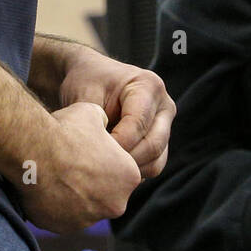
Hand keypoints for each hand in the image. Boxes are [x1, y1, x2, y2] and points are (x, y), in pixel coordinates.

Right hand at [17, 101, 141, 232]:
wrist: (33, 151)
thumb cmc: (66, 130)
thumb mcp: (94, 114)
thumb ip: (105, 124)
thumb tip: (103, 124)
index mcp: (130, 177)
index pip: (121, 171)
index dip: (104, 160)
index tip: (87, 152)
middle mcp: (115, 204)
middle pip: (105, 193)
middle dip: (91, 182)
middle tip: (71, 164)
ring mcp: (89, 220)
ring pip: (84, 207)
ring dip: (73, 195)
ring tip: (55, 174)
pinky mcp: (64, 229)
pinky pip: (62, 217)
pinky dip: (55, 205)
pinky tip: (45, 186)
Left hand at [58, 46, 175, 177]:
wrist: (93, 77)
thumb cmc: (87, 83)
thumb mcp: (84, 97)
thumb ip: (92, 124)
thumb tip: (94, 157)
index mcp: (148, 86)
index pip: (137, 125)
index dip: (114, 145)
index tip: (91, 153)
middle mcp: (164, 106)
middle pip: (153, 145)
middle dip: (124, 162)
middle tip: (97, 168)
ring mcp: (165, 125)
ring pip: (156, 161)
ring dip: (130, 171)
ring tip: (102, 169)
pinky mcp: (161, 141)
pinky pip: (153, 166)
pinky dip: (133, 172)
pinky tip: (111, 168)